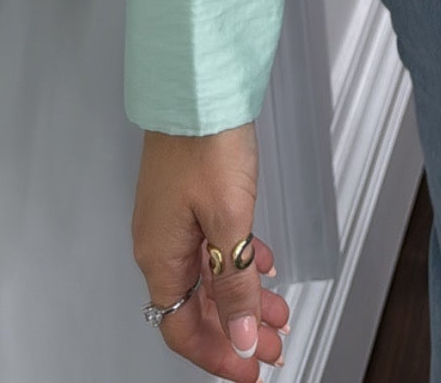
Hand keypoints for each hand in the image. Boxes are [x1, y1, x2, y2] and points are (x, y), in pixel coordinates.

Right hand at [133, 122, 290, 376]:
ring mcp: (175, 219)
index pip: (182, 327)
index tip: (250, 369)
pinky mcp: (191, 197)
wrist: (198, 85)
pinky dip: (241, 261)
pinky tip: (264, 264)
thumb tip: (243, 334)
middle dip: (238, 330)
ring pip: (211, 275)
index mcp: (160, 255)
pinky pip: (215, 245)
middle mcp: (162, 242)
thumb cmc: (206, 142)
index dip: (218, 353)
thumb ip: (236, 283)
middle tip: (274, 347)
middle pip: (199, 305)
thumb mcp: (230, 221)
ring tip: (280, 312)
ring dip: (246, 297)